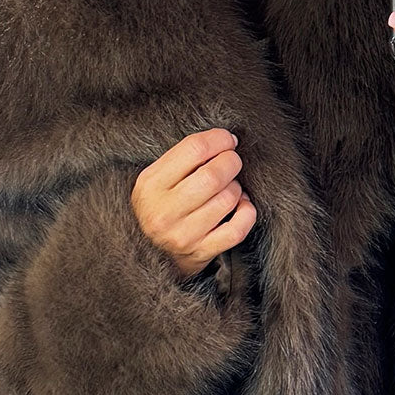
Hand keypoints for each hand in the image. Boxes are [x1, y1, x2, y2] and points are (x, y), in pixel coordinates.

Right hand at [131, 127, 256, 279]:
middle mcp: (164, 211)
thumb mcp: (156, 180)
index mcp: (151, 185)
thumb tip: (225, 141)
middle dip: (231, 162)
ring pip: (228, 199)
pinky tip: (241, 206)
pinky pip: (237, 229)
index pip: (194, 149)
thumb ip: (182, 159)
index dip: (219, 139)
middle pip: (214, 174)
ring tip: (229, 188)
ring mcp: (182, 235)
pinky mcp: (200, 253)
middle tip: (232, 162)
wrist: (147, 255)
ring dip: (236, 189)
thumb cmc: (159, 208)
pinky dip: (247, 213)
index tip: (227, 140)